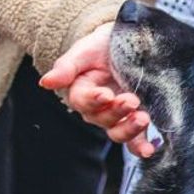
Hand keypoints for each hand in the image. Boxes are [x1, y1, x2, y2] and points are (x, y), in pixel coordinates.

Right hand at [38, 22, 154, 158]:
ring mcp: (118, 118)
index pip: (82, 101)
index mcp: (81, 92)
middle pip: (103, 118)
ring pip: (118, 132)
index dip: (93, 100)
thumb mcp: (85, 51)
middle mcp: (98, 110)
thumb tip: (45, 82)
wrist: (127, 42)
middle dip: (117, 111)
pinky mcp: (134, 121)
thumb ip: (67, 67)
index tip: (106, 94)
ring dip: (130, 130)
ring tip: (143, 119)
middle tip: (132, 100)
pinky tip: (148, 150)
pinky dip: (140, 147)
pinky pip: (135, 141)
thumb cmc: (102, 47)